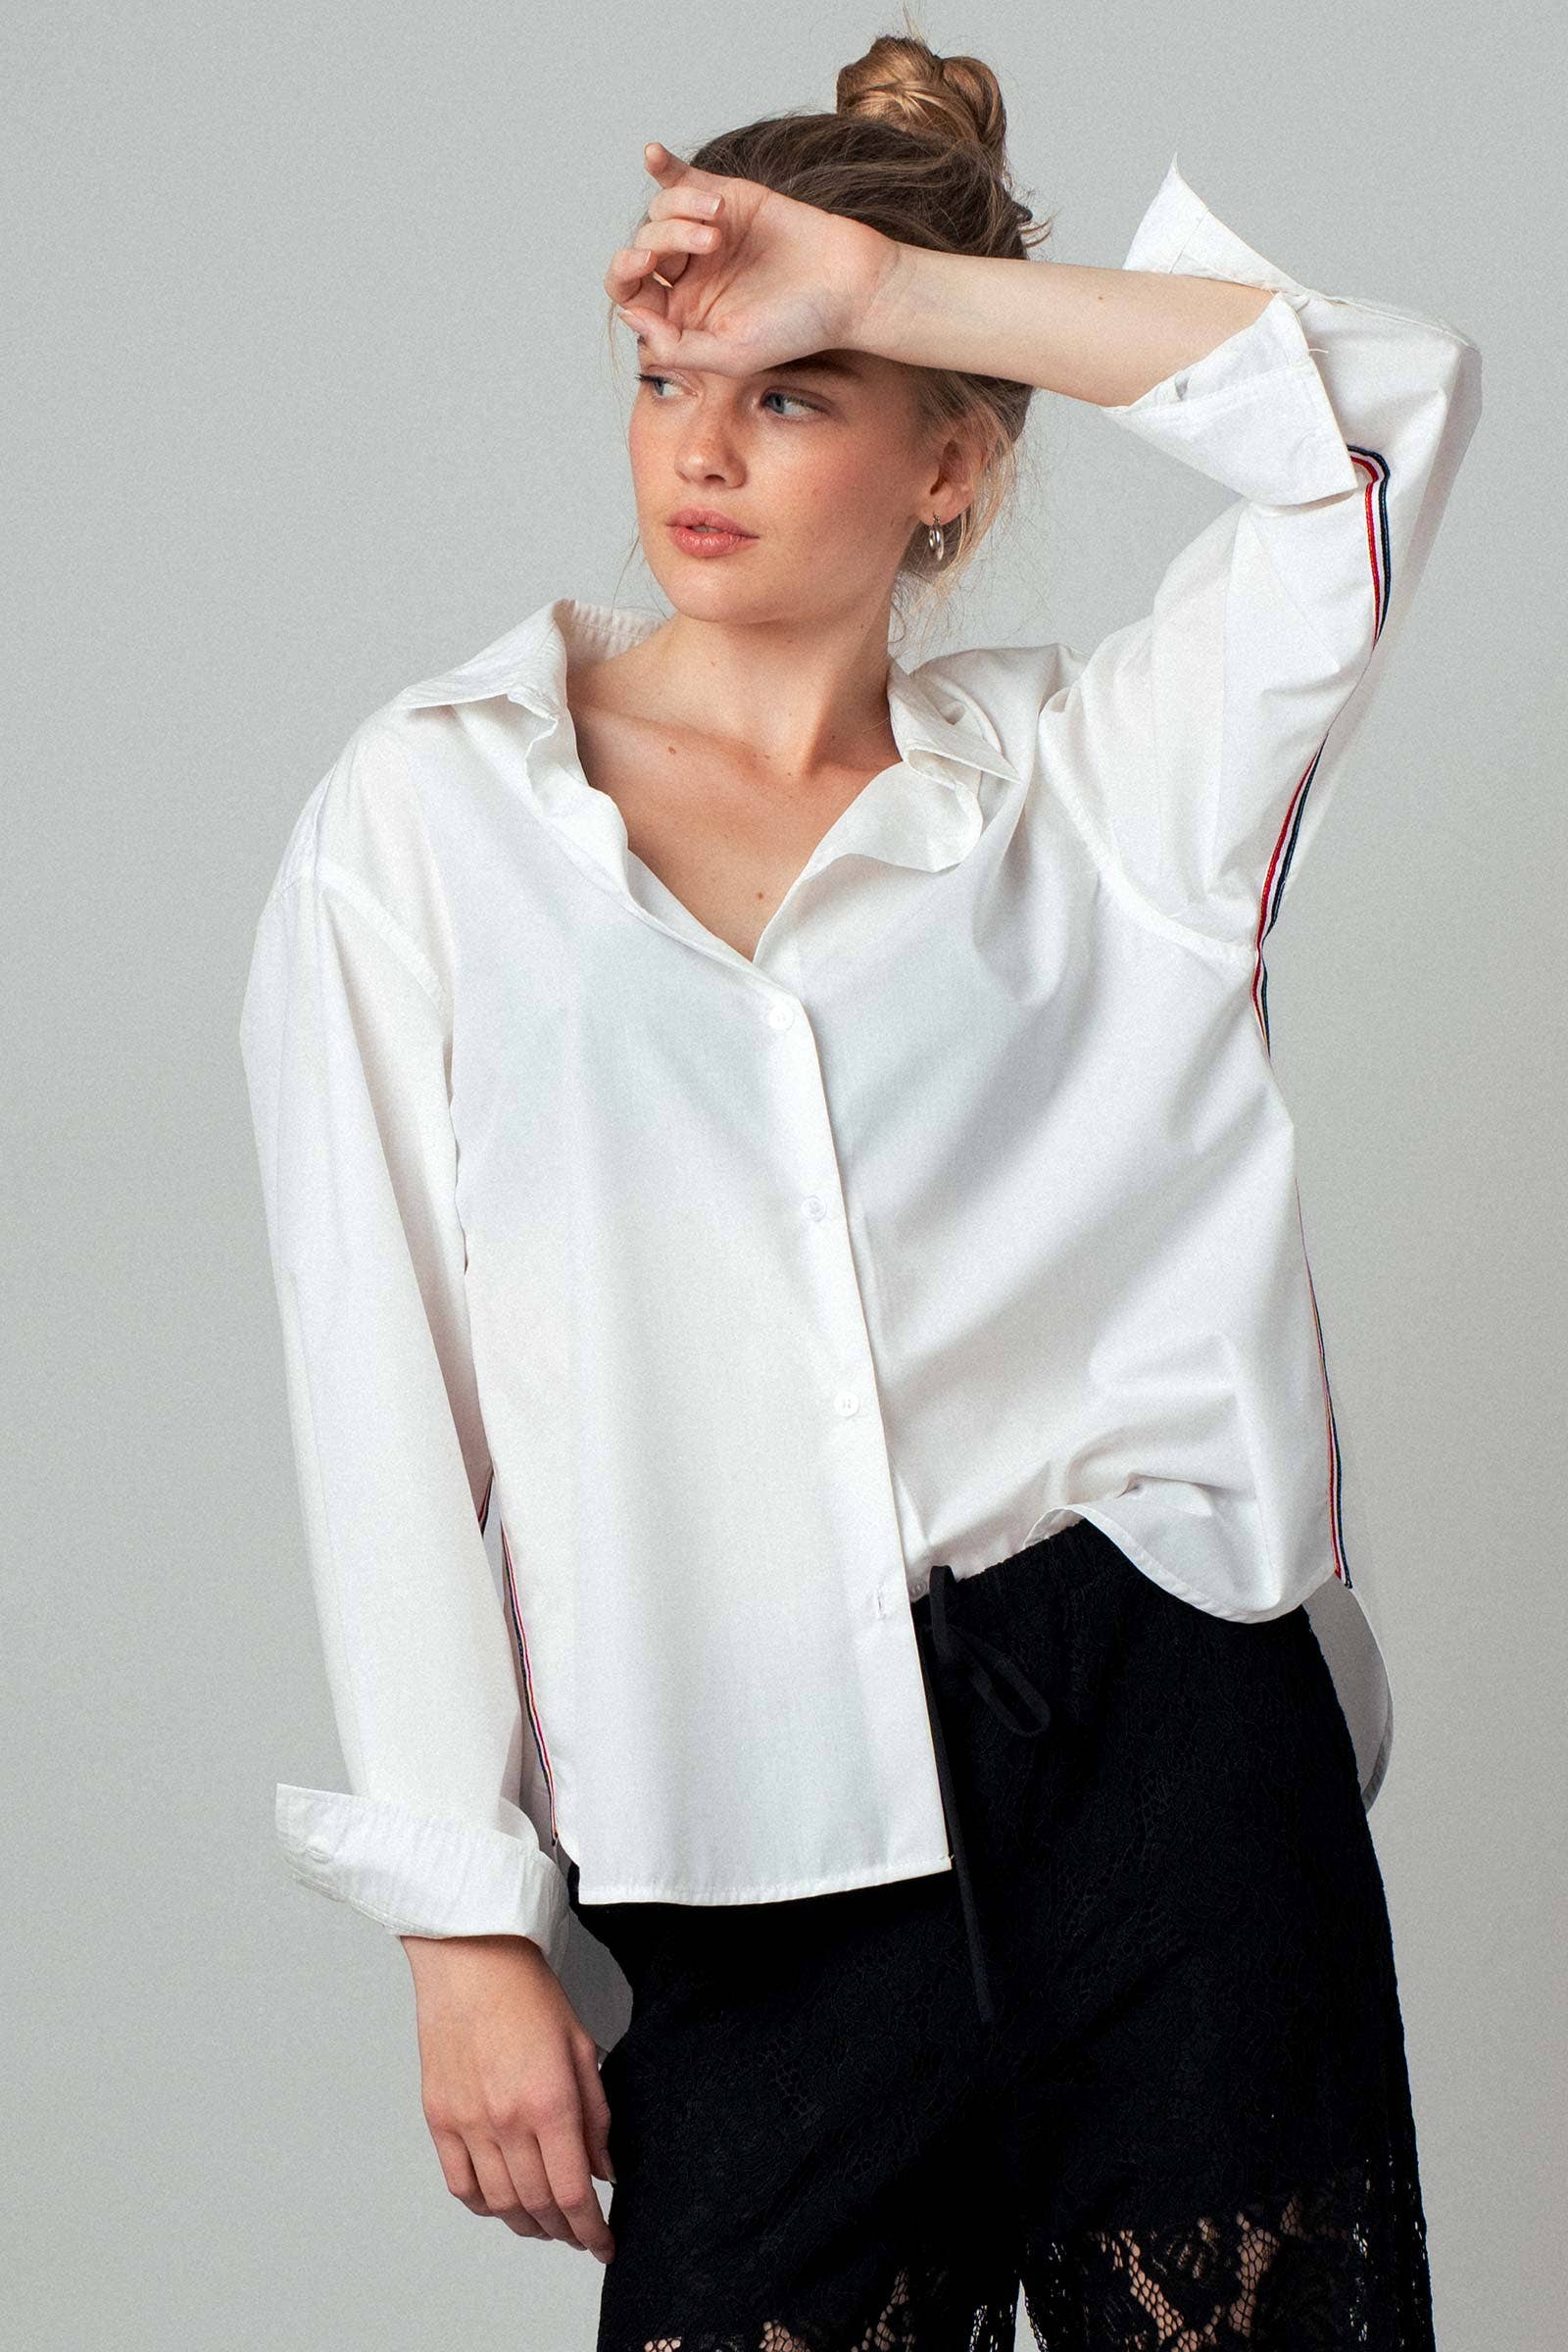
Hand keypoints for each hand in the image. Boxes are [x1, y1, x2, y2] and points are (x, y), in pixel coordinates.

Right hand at [401, 1932, 616, 2261]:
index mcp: (549, 2101)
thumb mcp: (582, 2046)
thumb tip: (604, 2169)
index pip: (573, 2193)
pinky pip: (460, 2185)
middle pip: (538, 2206)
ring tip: (546, 2225)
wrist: (471, 1958)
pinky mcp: (439, 2118)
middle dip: (564, 2233)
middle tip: (579, 2235)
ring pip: (499, 2204)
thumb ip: (596, 2115)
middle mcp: (506, 2120)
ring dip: (527, 2225)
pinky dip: (484, 2206)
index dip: (592, 2231)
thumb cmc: (528, 1992)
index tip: (604, 2245)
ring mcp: (467, 2122)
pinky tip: (503, 2203)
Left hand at [605, 138, 896, 377]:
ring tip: (720, 228)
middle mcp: (688, 275)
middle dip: (664, 241)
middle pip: (643, 248)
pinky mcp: (727, 198)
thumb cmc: (796, 328)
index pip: (630, 292)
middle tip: (709, 243)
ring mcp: (705, 234)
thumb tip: (629, 313)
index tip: (649, 269)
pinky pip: (680, 179)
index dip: (625, 276)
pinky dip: (663, 166)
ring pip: (661, 213)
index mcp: (684, 316)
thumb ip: (674, 346)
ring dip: (682, 213)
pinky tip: (652, 155)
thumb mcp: (731, 355)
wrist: (848, 285)